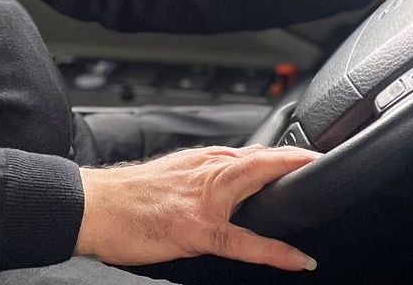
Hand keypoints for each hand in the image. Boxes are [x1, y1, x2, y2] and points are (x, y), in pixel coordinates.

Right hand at [75, 144, 318, 271]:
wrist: (90, 205)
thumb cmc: (122, 197)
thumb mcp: (165, 177)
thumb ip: (198, 176)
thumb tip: (224, 179)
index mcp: (195, 162)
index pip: (245, 154)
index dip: (278, 155)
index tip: (305, 156)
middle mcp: (201, 172)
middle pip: (256, 160)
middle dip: (292, 158)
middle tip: (321, 159)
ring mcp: (200, 199)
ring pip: (251, 183)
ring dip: (286, 179)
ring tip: (316, 179)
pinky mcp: (194, 228)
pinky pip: (241, 241)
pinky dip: (272, 250)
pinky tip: (295, 258)